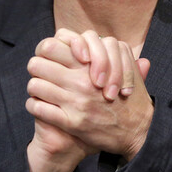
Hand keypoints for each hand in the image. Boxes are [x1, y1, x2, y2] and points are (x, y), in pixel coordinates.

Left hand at [27, 30, 153, 160]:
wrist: (137, 132)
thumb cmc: (130, 97)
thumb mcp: (126, 66)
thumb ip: (111, 51)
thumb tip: (91, 40)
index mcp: (91, 65)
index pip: (51, 45)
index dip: (47, 49)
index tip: (51, 56)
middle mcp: (81, 81)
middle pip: (37, 64)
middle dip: (37, 66)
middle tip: (40, 71)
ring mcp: (75, 102)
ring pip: (34, 85)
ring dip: (35, 87)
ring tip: (40, 89)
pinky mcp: (70, 122)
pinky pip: (38, 108)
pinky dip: (34, 106)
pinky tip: (40, 105)